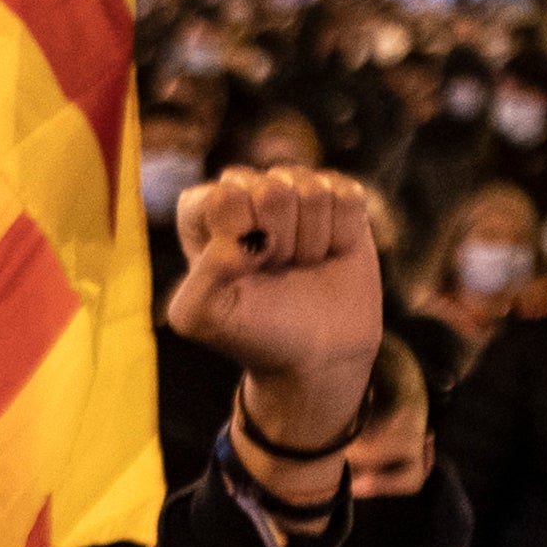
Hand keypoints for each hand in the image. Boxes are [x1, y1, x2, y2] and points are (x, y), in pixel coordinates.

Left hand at [164, 168, 380, 465]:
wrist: (314, 356)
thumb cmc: (252, 333)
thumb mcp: (203, 319)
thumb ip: (199, 280)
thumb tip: (236, 248)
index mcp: (202, 210)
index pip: (227, 196)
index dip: (243, 239)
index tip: (245, 272)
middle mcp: (247, 191)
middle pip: (273, 189)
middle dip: (281, 241)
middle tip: (276, 270)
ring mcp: (294, 191)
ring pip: (313, 191)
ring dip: (312, 241)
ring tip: (300, 264)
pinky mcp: (337, 199)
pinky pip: (347, 196)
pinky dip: (343, 234)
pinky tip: (329, 254)